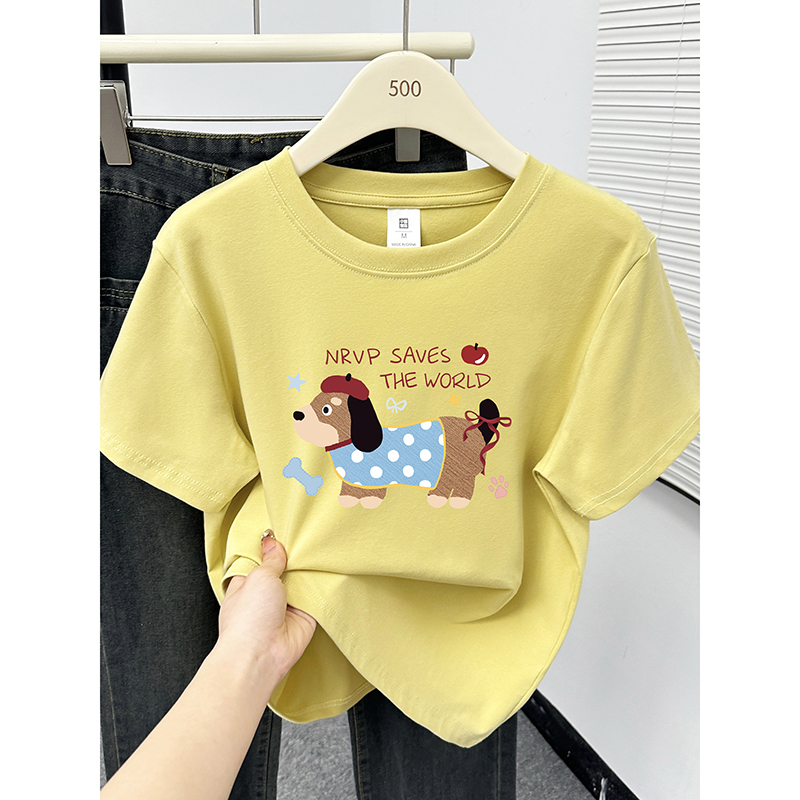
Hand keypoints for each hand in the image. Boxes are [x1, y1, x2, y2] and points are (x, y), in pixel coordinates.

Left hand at [219, 532, 316, 683]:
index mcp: (247, 583)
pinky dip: (322, 585)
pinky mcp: (305, 615)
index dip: (271, 546)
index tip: (283, 529)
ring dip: (309, 570)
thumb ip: (271, 559)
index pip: (260, 559)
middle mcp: (266, 594)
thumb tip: (272, 541)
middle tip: (306, 536)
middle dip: (293, 557)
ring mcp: (286, 605)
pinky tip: (329, 568)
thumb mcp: (259, 576)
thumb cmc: (248, 618)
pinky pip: (317, 595)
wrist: (261, 654)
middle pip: (284, 568)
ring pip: (301, 580)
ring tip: (319, 548)